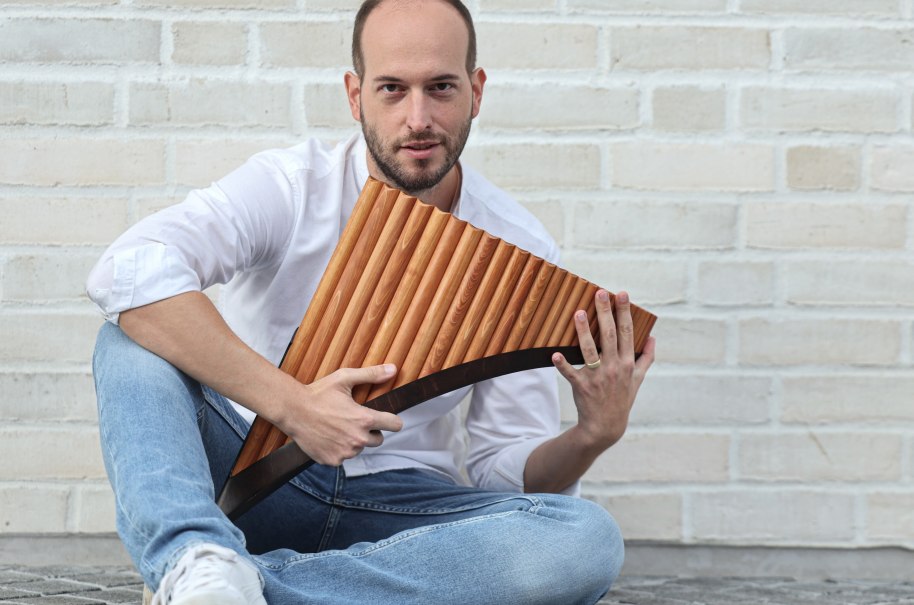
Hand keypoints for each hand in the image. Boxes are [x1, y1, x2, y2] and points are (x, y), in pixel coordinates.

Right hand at [278, 364, 403, 466]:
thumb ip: (371, 375)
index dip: (392, 420)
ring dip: (353, 441)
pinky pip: (343, 457)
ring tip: (337, 427)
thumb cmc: (318, 393)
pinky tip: (328, 437)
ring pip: (359, 448)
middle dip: (371, 431)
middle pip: (378, 440)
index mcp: (364, 419)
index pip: (395, 425)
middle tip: (354, 420)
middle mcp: (358, 439)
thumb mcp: (344, 379)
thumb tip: (393, 369)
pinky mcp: (332, 461)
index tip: (387, 419)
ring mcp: (345, 452)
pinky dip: (338, 449)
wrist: (292, 410)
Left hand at [552, 290, 654, 450]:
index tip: (621, 294)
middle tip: (600, 293)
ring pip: (590, 350)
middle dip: (606, 313)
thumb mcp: (638, 380)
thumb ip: (646, 358)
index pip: (627, 332)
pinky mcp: (582, 386)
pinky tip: (555, 354)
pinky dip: (563, 365)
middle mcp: (614, 368)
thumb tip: (652, 337)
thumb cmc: (622, 399)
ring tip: (579, 312)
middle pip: (610, 335)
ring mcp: (598, 377)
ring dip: (584, 331)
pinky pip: (571, 374)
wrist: (606, 426)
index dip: (624, 312)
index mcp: (628, 363)